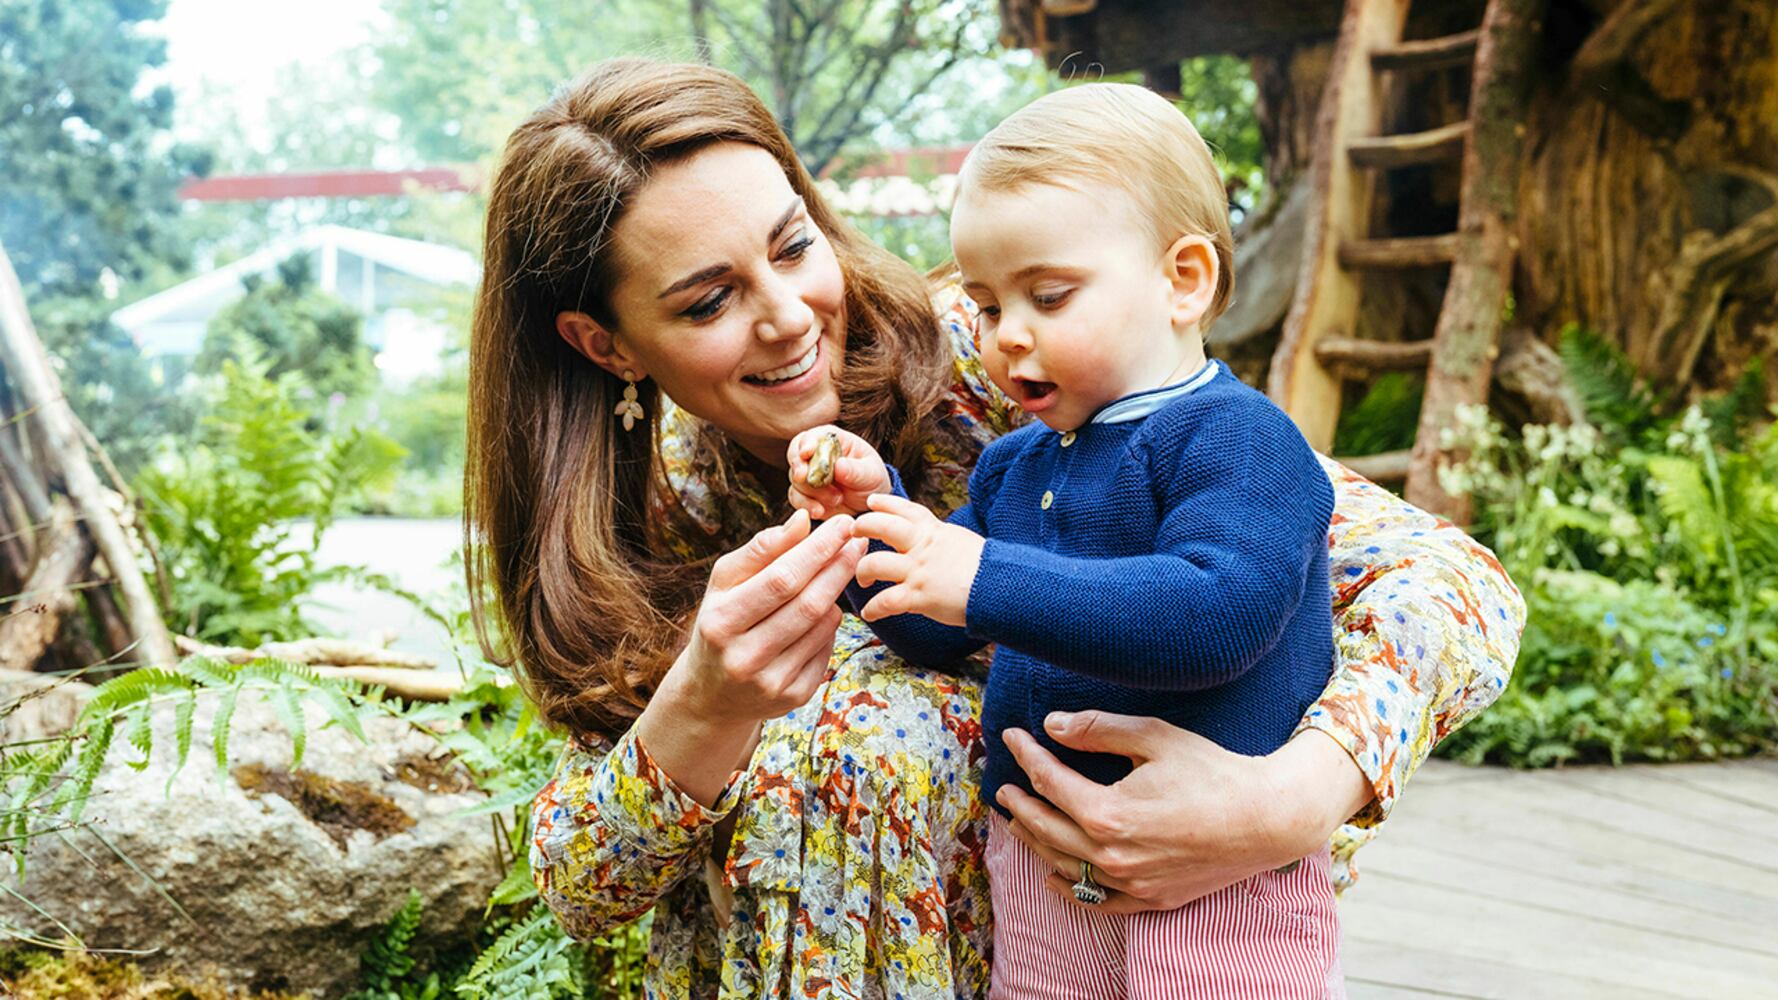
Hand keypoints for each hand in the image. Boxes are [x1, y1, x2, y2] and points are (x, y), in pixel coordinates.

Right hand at [638, 508, 866, 804]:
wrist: (712, 692)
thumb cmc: (722, 621)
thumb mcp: (726, 583)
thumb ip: (762, 549)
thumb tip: (802, 520)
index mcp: (721, 622)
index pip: (781, 579)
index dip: (817, 550)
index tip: (842, 524)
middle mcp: (744, 658)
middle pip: (808, 605)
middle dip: (838, 567)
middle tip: (858, 540)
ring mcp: (770, 683)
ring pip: (822, 627)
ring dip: (836, 594)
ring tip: (838, 570)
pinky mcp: (792, 698)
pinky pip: (826, 650)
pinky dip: (831, 624)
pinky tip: (825, 610)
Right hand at [786, 425, 890, 518]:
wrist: (869, 504)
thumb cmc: (872, 480)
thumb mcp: (871, 474)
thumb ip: (856, 470)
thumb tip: (839, 465)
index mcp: (832, 441)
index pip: (813, 436)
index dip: (806, 443)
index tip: (806, 453)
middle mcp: (815, 455)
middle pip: (796, 455)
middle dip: (798, 467)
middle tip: (803, 477)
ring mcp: (808, 475)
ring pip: (796, 480)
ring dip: (812, 492)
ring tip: (836, 499)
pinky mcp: (805, 494)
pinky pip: (796, 498)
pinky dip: (806, 505)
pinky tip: (820, 511)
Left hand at [851, 493, 983, 626]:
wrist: (1000, 586)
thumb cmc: (986, 567)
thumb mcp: (960, 541)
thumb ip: (940, 539)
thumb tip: (932, 539)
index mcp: (934, 531)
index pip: (904, 509)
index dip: (885, 503)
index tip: (872, 502)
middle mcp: (921, 547)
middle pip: (881, 526)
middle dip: (862, 527)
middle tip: (854, 533)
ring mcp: (918, 571)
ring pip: (874, 563)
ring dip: (862, 571)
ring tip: (863, 579)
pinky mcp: (918, 596)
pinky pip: (885, 602)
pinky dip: (873, 609)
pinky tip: (869, 613)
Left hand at [996, 711, 1372, 912]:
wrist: (1268, 819)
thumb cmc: (1214, 772)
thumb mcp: (1155, 737)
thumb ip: (1098, 731)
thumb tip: (1053, 725)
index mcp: (1108, 813)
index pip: (1049, 782)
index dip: (1027, 755)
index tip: (1013, 735)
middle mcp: (1112, 855)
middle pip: (1046, 829)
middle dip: (1020, 804)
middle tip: (1004, 786)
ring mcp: (1131, 883)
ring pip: (1065, 866)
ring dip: (1036, 842)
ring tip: (1019, 822)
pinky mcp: (1151, 898)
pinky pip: (1097, 901)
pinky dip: (1070, 888)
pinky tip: (1054, 876)